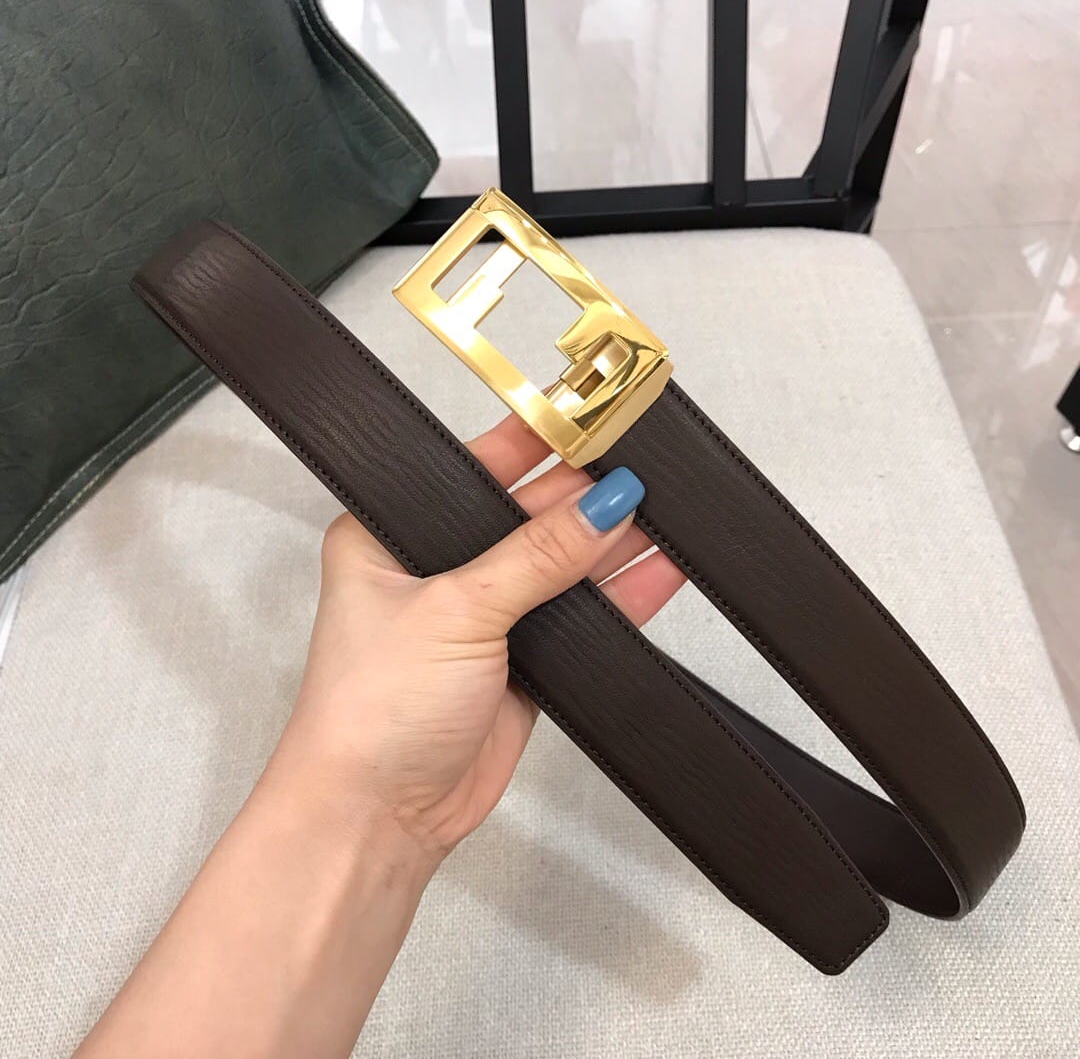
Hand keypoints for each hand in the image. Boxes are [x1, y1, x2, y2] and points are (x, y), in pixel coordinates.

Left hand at [270, 412, 685, 863]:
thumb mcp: (457, 610)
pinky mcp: (519, 660)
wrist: (378, 818)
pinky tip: (656, 572)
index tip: (588, 421)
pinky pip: (577, 615)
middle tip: (641, 466)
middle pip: (524, 515)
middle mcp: (437, 568)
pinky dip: (617, 597)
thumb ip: (537, 557)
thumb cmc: (372, 710)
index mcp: (391, 532)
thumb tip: (601, 505)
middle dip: (582, 495)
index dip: (532, 444)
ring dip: (606, 544)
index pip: (472, 469)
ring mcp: (481, 615)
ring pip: (557, 566)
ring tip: (663, 513)